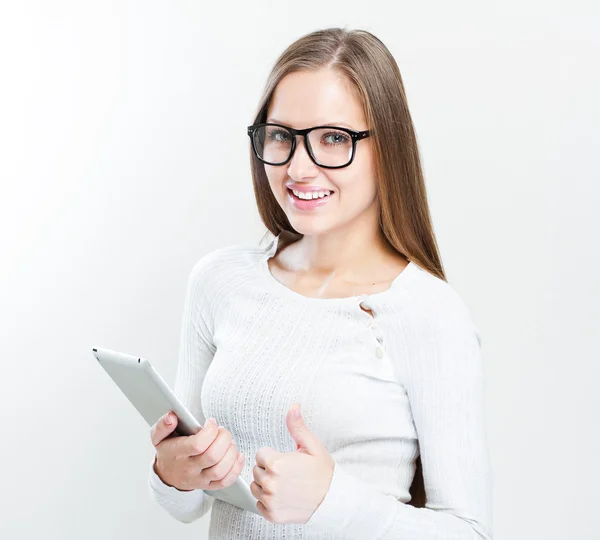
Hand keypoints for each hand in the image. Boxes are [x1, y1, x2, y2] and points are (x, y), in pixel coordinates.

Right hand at [150, 412, 244, 491]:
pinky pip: (225, 482)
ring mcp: (199, 479)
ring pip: (220, 470)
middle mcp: (188, 468)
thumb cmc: (168, 450)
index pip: (197, 444)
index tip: (211, 422)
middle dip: (224, 439)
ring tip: (229, 442)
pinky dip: (236, 468)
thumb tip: (171, 417)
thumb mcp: (158, 436)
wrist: (167, 474)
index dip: (210, 431)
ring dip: (231, 453)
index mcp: (177, 453)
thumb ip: (163, 425)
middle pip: (212, 456)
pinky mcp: (208, 485)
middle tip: (222, 431)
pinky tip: (237, 455)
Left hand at [250, 404, 333, 523]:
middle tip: (287, 472)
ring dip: (266, 484)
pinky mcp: (272, 515)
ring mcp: (270, 501)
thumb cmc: (323, 472)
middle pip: (257, 469)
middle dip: (269, 469)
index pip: (261, 454)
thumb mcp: (312, 445)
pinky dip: (268, 501)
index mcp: (276, 463)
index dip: (273, 455)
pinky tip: (283, 496)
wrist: (333, 499)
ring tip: (285, 483)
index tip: (285, 460)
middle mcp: (270, 483)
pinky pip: (259, 504)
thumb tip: (293, 407)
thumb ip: (297, 426)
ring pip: (256, 487)